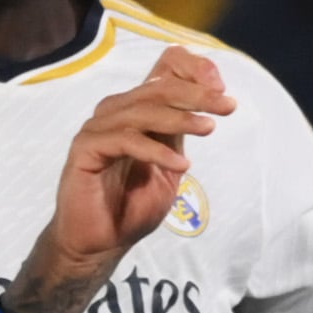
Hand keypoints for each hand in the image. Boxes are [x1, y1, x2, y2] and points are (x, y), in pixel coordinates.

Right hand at [3, 48, 233, 312]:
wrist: (100, 243)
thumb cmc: (132, 206)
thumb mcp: (169, 165)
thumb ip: (179, 135)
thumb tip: (208, 103)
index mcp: (136, 110)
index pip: (164, 69)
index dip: (194, 70)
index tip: (222, 88)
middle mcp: (115, 112)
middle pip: (159, 88)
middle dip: (198, 95)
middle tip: (227, 106)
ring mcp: (97, 128)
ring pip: (144, 111)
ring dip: (181, 118)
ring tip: (209, 129)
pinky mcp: (85, 149)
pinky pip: (126, 141)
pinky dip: (157, 152)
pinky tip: (181, 166)